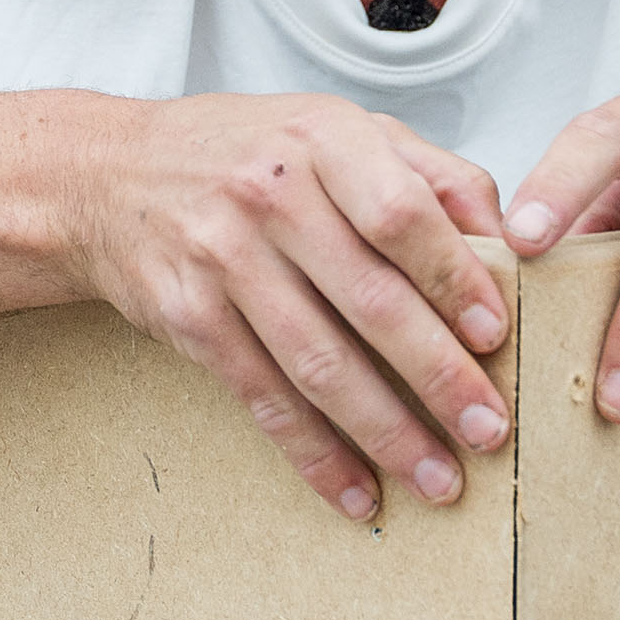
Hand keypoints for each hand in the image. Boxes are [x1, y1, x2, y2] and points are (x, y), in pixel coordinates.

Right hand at [71, 93, 514, 519]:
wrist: (108, 175)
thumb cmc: (245, 152)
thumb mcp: (336, 129)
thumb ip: (427, 171)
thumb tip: (511, 234)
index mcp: (323, 139)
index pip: (402, 214)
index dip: (455, 278)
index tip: (498, 335)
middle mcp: (271, 196)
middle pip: (369, 298)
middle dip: (438, 374)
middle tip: (489, 429)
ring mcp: (223, 258)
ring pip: (318, 361)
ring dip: (385, 431)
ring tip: (439, 478)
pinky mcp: (190, 318)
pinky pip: (263, 397)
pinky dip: (313, 452)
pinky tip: (355, 491)